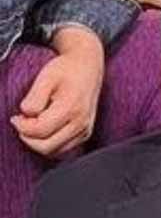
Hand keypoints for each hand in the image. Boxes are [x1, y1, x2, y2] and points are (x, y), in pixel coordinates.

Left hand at [11, 27, 103, 156]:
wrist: (87, 66)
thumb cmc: (66, 70)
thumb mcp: (46, 77)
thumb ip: (33, 99)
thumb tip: (26, 116)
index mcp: (72, 108)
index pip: (39, 131)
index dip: (21, 126)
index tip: (16, 116)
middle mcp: (82, 123)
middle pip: (46, 147)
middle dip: (28, 137)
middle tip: (23, 122)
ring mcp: (85, 130)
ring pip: (54, 152)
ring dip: (38, 142)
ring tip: (34, 123)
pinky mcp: (85, 134)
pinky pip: (62, 149)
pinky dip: (49, 143)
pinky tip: (45, 127)